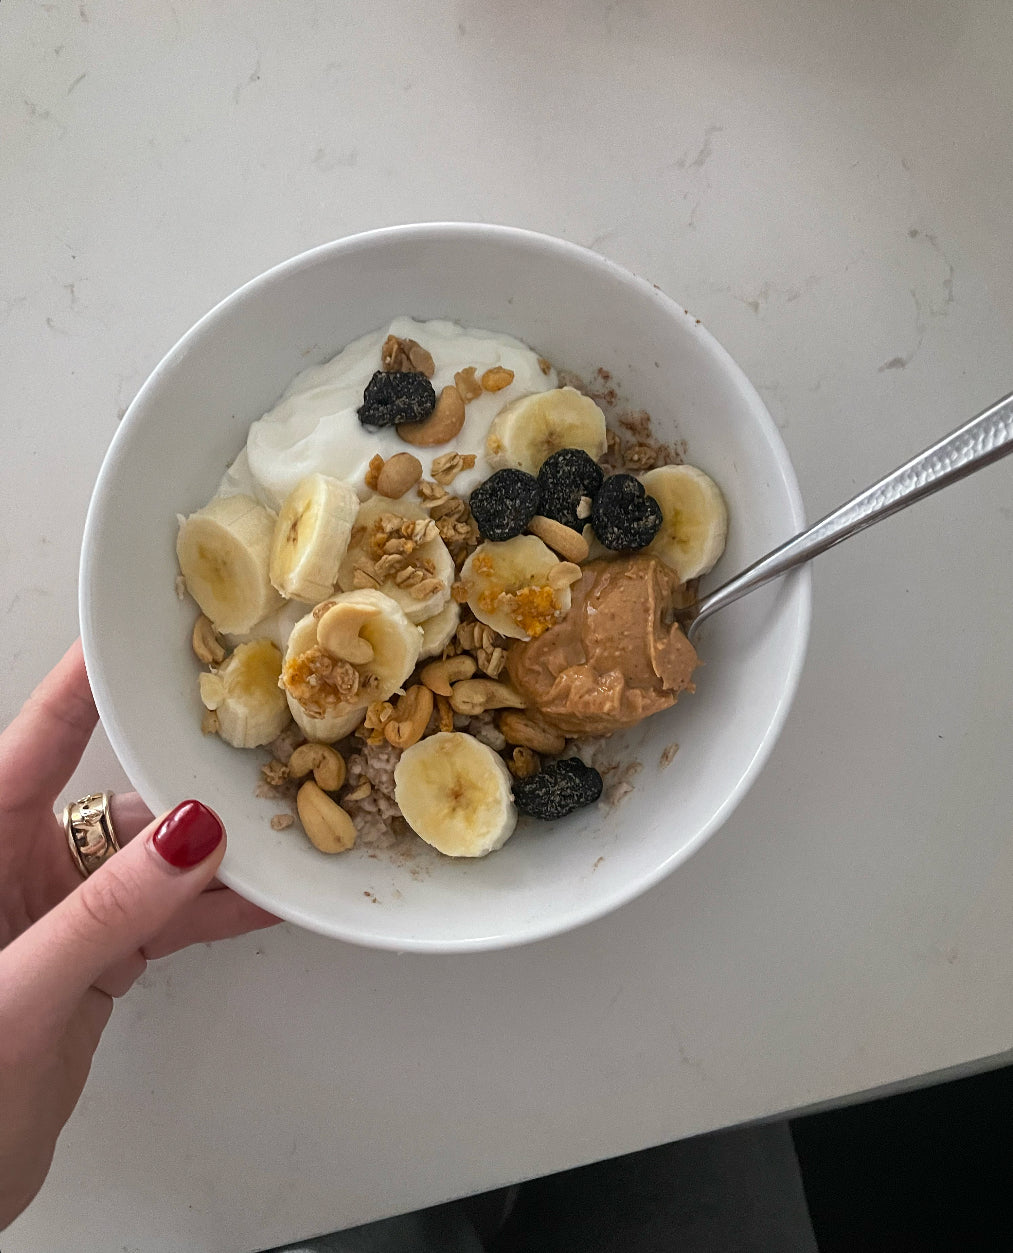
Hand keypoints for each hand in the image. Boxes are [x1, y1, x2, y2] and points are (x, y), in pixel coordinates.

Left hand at [0, 641, 277, 1227]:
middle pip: (114, 797)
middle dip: (184, 774)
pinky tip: (266, 901)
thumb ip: (106, 915)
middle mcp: (15, 867)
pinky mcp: (91, 960)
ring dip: (215, 854)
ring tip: (283, 828)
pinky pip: (165, 918)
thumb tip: (188, 839)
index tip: (140, 629)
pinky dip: (214, 912)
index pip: (36, 740)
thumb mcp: (17, 995)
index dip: (85, 682)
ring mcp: (59, 914)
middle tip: (250, 737)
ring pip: (153, 861)